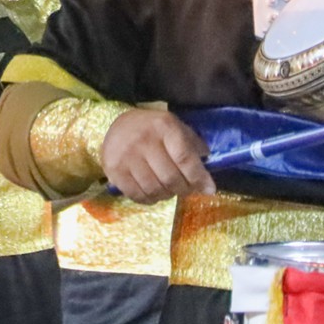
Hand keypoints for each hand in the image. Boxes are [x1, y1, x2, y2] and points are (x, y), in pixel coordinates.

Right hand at [100, 109, 214, 203]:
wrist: (116, 124)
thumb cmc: (152, 128)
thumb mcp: (174, 126)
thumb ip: (192, 143)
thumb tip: (208, 163)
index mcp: (163, 126)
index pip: (184, 158)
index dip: (199, 177)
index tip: (209, 189)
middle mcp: (144, 140)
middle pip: (171, 178)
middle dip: (184, 189)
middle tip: (187, 190)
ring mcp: (127, 156)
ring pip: (155, 189)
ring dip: (167, 195)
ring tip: (170, 190)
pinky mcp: (114, 170)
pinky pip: (137, 195)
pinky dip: (150, 199)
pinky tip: (154, 193)